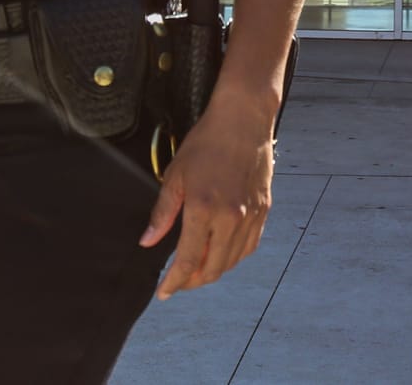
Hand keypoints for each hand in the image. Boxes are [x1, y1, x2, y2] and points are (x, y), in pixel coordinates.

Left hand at [139, 91, 275, 297]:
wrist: (244, 120)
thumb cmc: (207, 142)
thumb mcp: (175, 175)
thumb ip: (163, 214)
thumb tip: (149, 242)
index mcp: (204, 209)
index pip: (188, 261)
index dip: (174, 282)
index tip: (164, 292)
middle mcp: (230, 218)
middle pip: (212, 268)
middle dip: (192, 281)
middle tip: (178, 281)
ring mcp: (250, 216)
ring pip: (232, 261)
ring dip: (213, 271)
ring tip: (197, 269)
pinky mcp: (263, 210)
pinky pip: (249, 246)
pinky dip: (233, 257)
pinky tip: (222, 253)